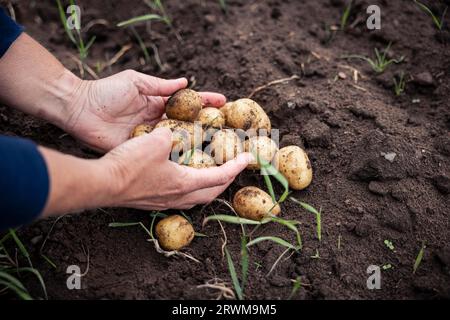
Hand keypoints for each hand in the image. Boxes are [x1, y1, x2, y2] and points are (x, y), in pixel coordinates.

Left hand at [64, 70, 225, 151]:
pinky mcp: (140, 153)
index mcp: (158, 105)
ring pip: (179, 144)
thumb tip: (186, 82)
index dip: (206, 104)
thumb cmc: (106, 92)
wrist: (79, 109)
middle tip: (230, 130)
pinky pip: (162, 157)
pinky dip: (177, 160)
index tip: (225, 103)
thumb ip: (161, 85)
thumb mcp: (136, 82)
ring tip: (219, 149)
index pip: (188, 105)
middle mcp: (158, 124)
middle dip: (209, 127)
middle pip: (188, 126)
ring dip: (198, 146)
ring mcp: (150, 140)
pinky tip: (194, 165)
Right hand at [101, 127, 252, 209]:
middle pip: (210, 192)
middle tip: (232, 167)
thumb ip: (174, 135)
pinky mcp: (150, 201)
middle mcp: (177, 196)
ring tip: (210, 171)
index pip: (219, 176)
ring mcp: (163, 202)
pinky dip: (189, 185)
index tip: (248, 159)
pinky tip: (181, 175)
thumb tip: (178, 133)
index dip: (236, 166)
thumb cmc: (130, 164)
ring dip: (207, 185)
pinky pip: (179, 196)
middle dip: (225, 180)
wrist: (101, 183)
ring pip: (194, 197)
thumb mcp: (157, 140)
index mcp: (184, 183)